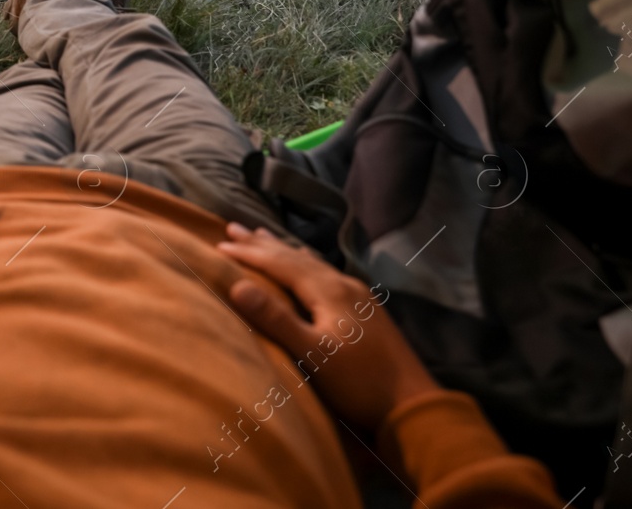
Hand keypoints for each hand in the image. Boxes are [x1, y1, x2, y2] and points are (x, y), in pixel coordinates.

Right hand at [217, 223, 438, 431]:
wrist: (413, 405)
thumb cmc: (358, 383)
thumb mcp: (312, 354)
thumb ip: (276, 319)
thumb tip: (237, 285)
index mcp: (328, 291)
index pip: (280, 264)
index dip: (249, 254)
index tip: (218, 244)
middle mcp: (343, 285)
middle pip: (296, 257)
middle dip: (263, 243)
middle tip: (233, 227)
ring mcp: (358, 296)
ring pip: (312, 263)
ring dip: (284, 250)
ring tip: (263, 236)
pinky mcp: (366, 309)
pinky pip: (325, 273)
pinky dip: (305, 263)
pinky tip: (310, 265)